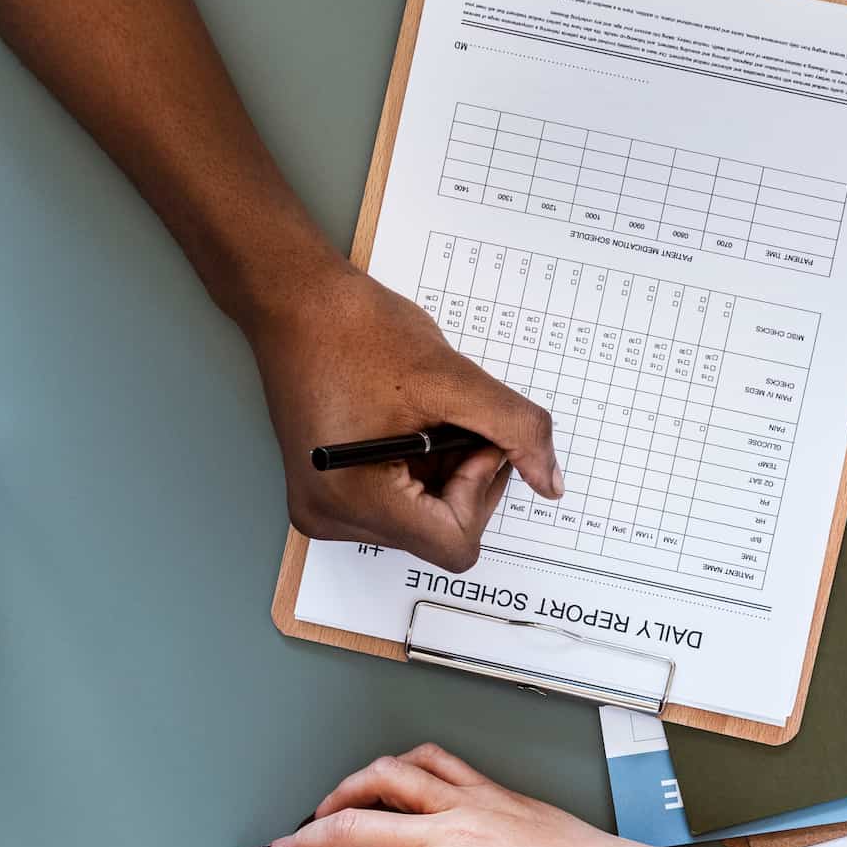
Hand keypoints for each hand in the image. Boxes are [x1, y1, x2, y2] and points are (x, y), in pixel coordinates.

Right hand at [237, 744, 812, 846]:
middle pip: (351, 827)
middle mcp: (456, 832)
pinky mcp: (494, 790)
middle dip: (298, 846)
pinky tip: (381, 784)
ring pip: (385, 779)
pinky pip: (433, 762)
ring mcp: (475, 803)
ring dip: (340, 794)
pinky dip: (397, 768)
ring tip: (315, 816)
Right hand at [243, 260, 561, 571]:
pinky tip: (405, 426)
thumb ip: (516, 431)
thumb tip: (551, 483)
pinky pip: (398, 508)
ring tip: (422, 418)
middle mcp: (332, 519)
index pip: (455, 543)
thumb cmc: (357, 330)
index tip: (470, 436)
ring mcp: (325, 511)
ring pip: (422, 524)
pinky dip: (419, 473)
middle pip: (439, 537)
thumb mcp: (454, 378)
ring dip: (442, 475)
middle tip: (451, 418)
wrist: (295, 303)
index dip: (478, 490)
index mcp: (354, 500)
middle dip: (462, 480)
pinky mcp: (327, 496)